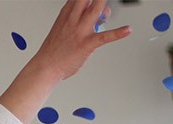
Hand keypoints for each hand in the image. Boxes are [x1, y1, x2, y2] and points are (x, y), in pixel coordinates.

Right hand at [0, 0, 130, 123]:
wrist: (45, 68)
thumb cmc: (52, 52)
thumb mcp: (59, 30)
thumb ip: (73, 21)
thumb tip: (88, 17)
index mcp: (65, 16)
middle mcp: (73, 21)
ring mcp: (80, 32)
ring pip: (95, 11)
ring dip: (105, 4)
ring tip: (110, 5)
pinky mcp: (87, 44)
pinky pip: (105, 37)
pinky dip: (118, 33)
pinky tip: (127, 30)